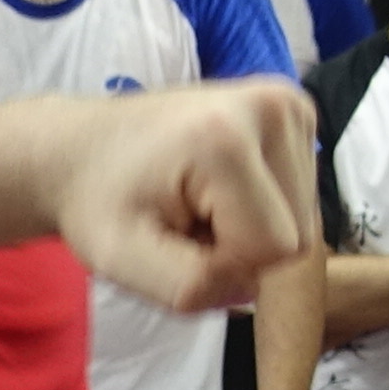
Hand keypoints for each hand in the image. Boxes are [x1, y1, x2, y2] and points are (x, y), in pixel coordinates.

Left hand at [48, 81, 316, 321]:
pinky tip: (215, 189)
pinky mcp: (293, 112)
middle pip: (297, 235)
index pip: (275, 248)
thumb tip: (252, 285)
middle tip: (184, 222)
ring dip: (249, 228)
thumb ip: (189, 285)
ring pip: (303, 218)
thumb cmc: (98, 203)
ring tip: (196, 203)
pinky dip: (259, 206)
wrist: (85, 148)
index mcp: (227, 138)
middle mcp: (273, 106)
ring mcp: (288, 104)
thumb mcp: (121, 259)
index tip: (176, 240)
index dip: (227, 266)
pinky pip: (299, 196)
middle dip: (241, 247)